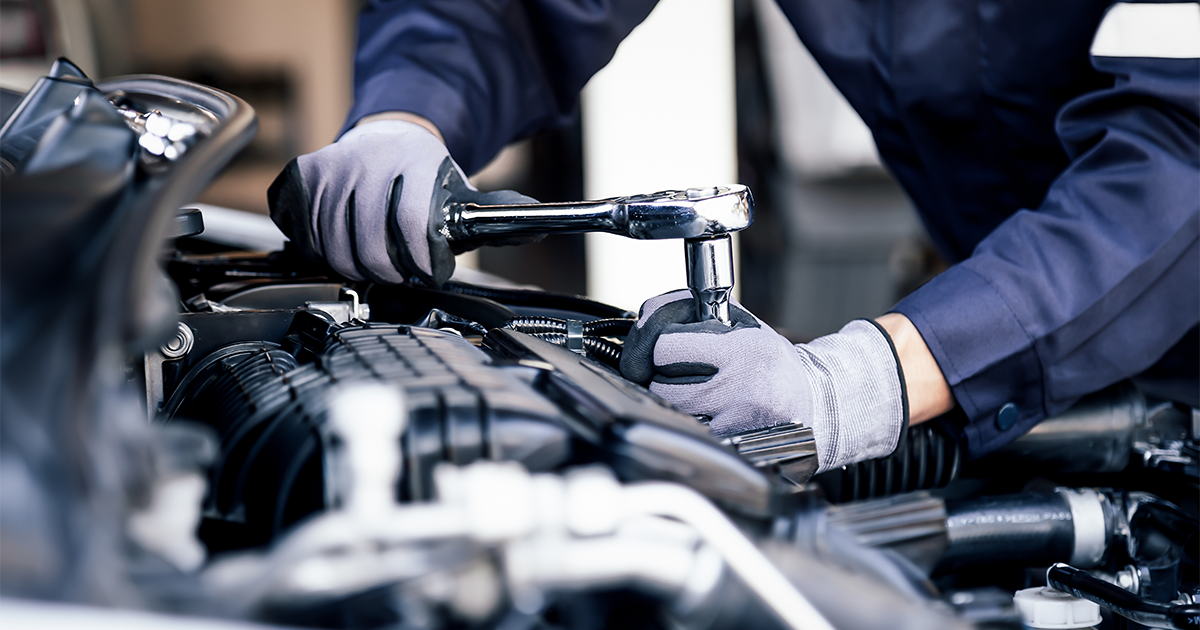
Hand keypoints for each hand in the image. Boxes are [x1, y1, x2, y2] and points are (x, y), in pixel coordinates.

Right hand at [268, 119, 536, 285]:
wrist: (389, 135)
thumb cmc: (428, 175)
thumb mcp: (464, 192)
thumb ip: (497, 215)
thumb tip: (540, 228)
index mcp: (414, 162)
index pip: (412, 228)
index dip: (421, 263)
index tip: (428, 273)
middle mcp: (368, 162)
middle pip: (369, 249)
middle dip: (390, 274)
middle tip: (402, 275)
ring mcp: (332, 168)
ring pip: (334, 249)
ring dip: (356, 268)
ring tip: (376, 264)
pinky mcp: (304, 178)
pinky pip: (306, 236)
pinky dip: (324, 252)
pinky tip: (345, 247)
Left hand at [619, 290, 907, 471]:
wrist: (816, 404)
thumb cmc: (772, 363)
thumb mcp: (745, 327)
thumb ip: (698, 315)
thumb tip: (648, 315)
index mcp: (741, 350)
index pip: (664, 346)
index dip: (656, 345)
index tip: (663, 347)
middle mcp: (737, 387)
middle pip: (659, 383)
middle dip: (658, 376)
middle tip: (675, 372)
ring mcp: (733, 422)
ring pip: (669, 411)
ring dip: (670, 402)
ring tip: (692, 392)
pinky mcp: (731, 447)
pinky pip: (688, 433)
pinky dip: (686, 424)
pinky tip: (704, 414)